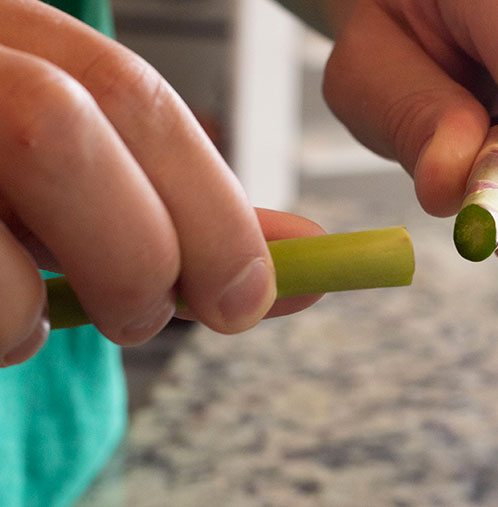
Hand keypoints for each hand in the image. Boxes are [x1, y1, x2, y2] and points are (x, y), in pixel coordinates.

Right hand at [0, 1, 321, 367]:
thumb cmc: (1, 201)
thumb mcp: (87, 191)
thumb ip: (184, 216)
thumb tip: (307, 261)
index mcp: (13, 38)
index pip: (130, 93)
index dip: (210, 203)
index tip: (252, 295)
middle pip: (66, 123)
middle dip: (137, 248)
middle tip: (144, 316)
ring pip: (6, 184)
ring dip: (40, 302)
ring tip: (33, 319)